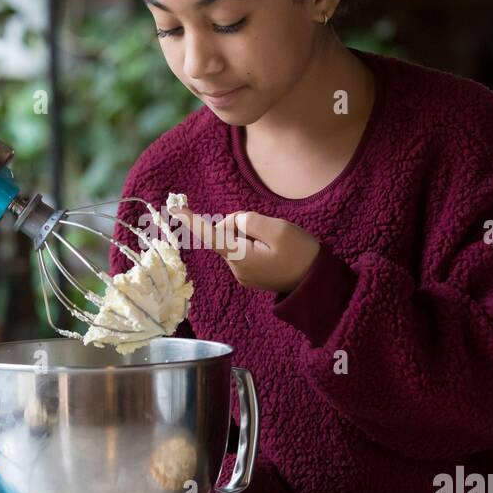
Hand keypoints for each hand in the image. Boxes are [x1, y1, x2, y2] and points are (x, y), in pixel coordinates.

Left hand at [169, 203, 319, 293]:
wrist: (316, 283)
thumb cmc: (300, 253)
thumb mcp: (276, 229)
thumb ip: (249, 221)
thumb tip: (234, 223)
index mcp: (239, 256)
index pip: (209, 235)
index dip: (192, 221)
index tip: (175, 209)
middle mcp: (235, 267)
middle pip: (226, 234)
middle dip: (241, 224)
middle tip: (269, 230)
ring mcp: (243, 273)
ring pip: (236, 242)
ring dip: (250, 234)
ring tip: (275, 243)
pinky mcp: (251, 275)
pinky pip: (244, 251)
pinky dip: (254, 244)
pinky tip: (274, 250)